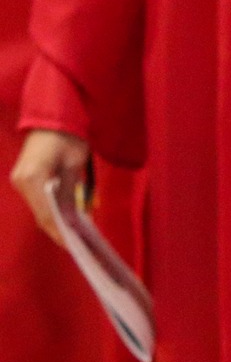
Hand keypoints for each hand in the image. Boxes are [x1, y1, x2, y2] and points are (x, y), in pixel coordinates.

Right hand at [10, 129, 89, 243]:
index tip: (74, 245)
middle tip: (78, 244)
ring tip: (74, 235)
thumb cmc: (69, 136)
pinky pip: (38, 201)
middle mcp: (21, 182)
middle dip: (59, 230)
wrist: (54, 116)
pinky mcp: (24, 179)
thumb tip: (71, 219)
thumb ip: (69, 192)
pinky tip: (66, 218)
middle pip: (41, 214)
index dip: (60, 231)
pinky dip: (52, 211)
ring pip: (39, 209)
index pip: (46, 213)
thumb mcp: (74, 164)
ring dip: (55, 222)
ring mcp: (20, 181)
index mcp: (33, 178)